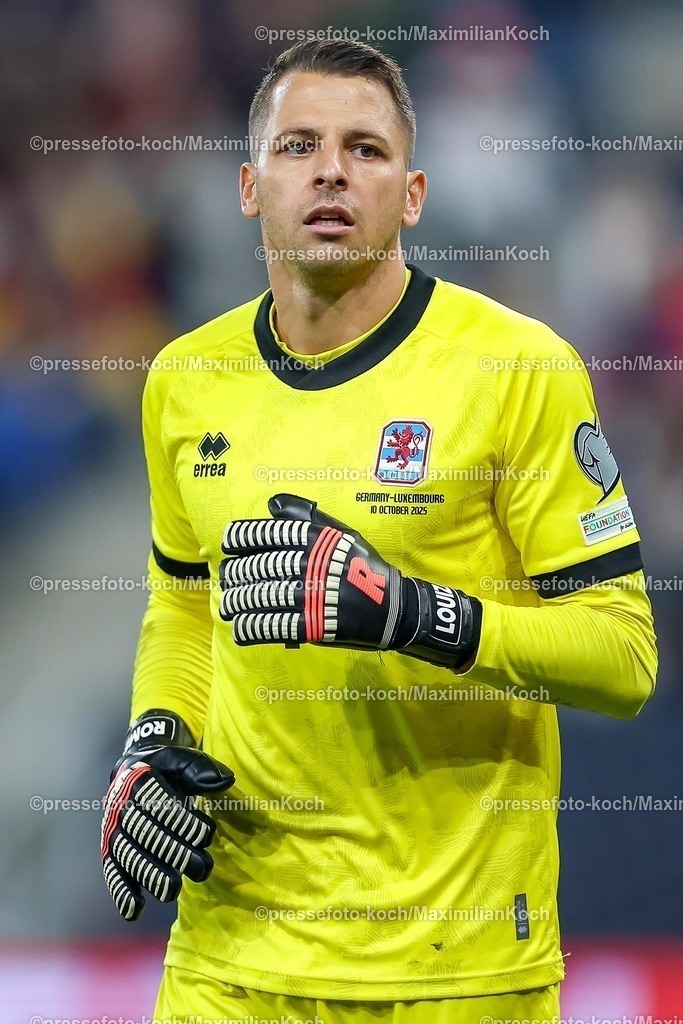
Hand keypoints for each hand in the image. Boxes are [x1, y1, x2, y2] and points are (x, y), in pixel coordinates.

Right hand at [101, 710, 234, 919]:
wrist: (135, 769)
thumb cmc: (167, 768)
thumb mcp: (183, 759)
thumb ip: (201, 768)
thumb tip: (225, 782)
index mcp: (138, 779)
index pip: (158, 802)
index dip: (182, 820)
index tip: (207, 833)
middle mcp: (120, 805)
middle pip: (146, 833)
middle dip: (174, 853)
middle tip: (202, 868)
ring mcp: (112, 829)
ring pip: (129, 855)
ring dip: (151, 875)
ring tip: (173, 891)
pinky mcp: (109, 849)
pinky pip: (112, 870)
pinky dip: (121, 891)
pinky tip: (135, 911)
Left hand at [219, 494, 479, 668]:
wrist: (393, 608)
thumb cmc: (363, 567)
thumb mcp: (340, 533)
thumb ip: (305, 517)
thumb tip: (271, 502)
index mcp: (315, 540)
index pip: (269, 535)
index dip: (242, 538)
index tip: (227, 544)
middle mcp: (309, 564)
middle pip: (259, 567)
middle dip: (236, 574)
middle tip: (226, 578)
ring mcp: (311, 595)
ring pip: (260, 596)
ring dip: (238, 602)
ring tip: (227, 605)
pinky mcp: (313, 625)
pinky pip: (273, 625)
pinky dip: (252, 628)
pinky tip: (240, 629)